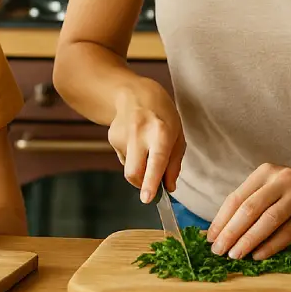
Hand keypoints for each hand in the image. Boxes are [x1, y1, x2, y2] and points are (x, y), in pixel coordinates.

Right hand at [108, 79, 185, 202]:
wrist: (135, 93)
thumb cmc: (162, 115)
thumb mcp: (178, 135)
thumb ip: (175, 164)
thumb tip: (168, 188)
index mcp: (161, 132)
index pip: (156, 160)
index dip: (151, 181)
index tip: (148, 198)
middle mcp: (139, 133)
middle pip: (133, 172)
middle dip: (141, 185)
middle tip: (151, 185)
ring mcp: (122, 135)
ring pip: (128, 168)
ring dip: (138, 167)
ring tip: (145, 146)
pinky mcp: (112, 138)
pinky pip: (124, 159)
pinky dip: (131, 157)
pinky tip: (135, 140)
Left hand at [206, 162, 290, 259]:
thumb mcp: (273, 184)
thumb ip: (253, 201)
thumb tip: (225, 229)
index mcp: (264, 172)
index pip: (236, 198)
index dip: (221, 219)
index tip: (210, 238)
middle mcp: (279, 180)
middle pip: (249, 209)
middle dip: (230, 232)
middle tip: (218, 251)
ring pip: (267, 221)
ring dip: (248, 240)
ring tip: (235, 255)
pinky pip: (287, 231)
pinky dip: (271, 245)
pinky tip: (258, 255)